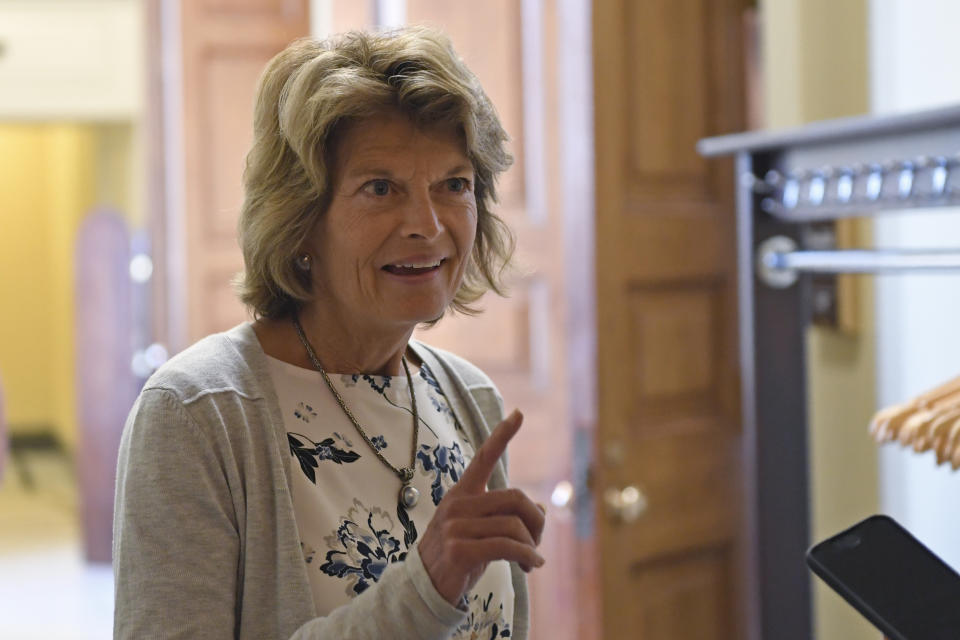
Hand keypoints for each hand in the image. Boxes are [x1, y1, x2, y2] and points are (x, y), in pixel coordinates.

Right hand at [417, 409, 545, 604]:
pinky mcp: (460, 550)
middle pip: (516, 498)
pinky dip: (526, 556)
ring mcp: (456, 527)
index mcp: (462, 493)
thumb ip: (504, 516)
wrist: (423, 589)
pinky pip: (507, 547)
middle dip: (537, 521)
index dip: (502, 435)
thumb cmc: (457, 557)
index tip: (519, 413)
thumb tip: (541, 508)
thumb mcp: (480, 531)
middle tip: (537, 541)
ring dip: (532, 545)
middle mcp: (458, 504)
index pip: (483, 457)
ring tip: (531, 560)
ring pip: (515, 526)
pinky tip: (532, 565)